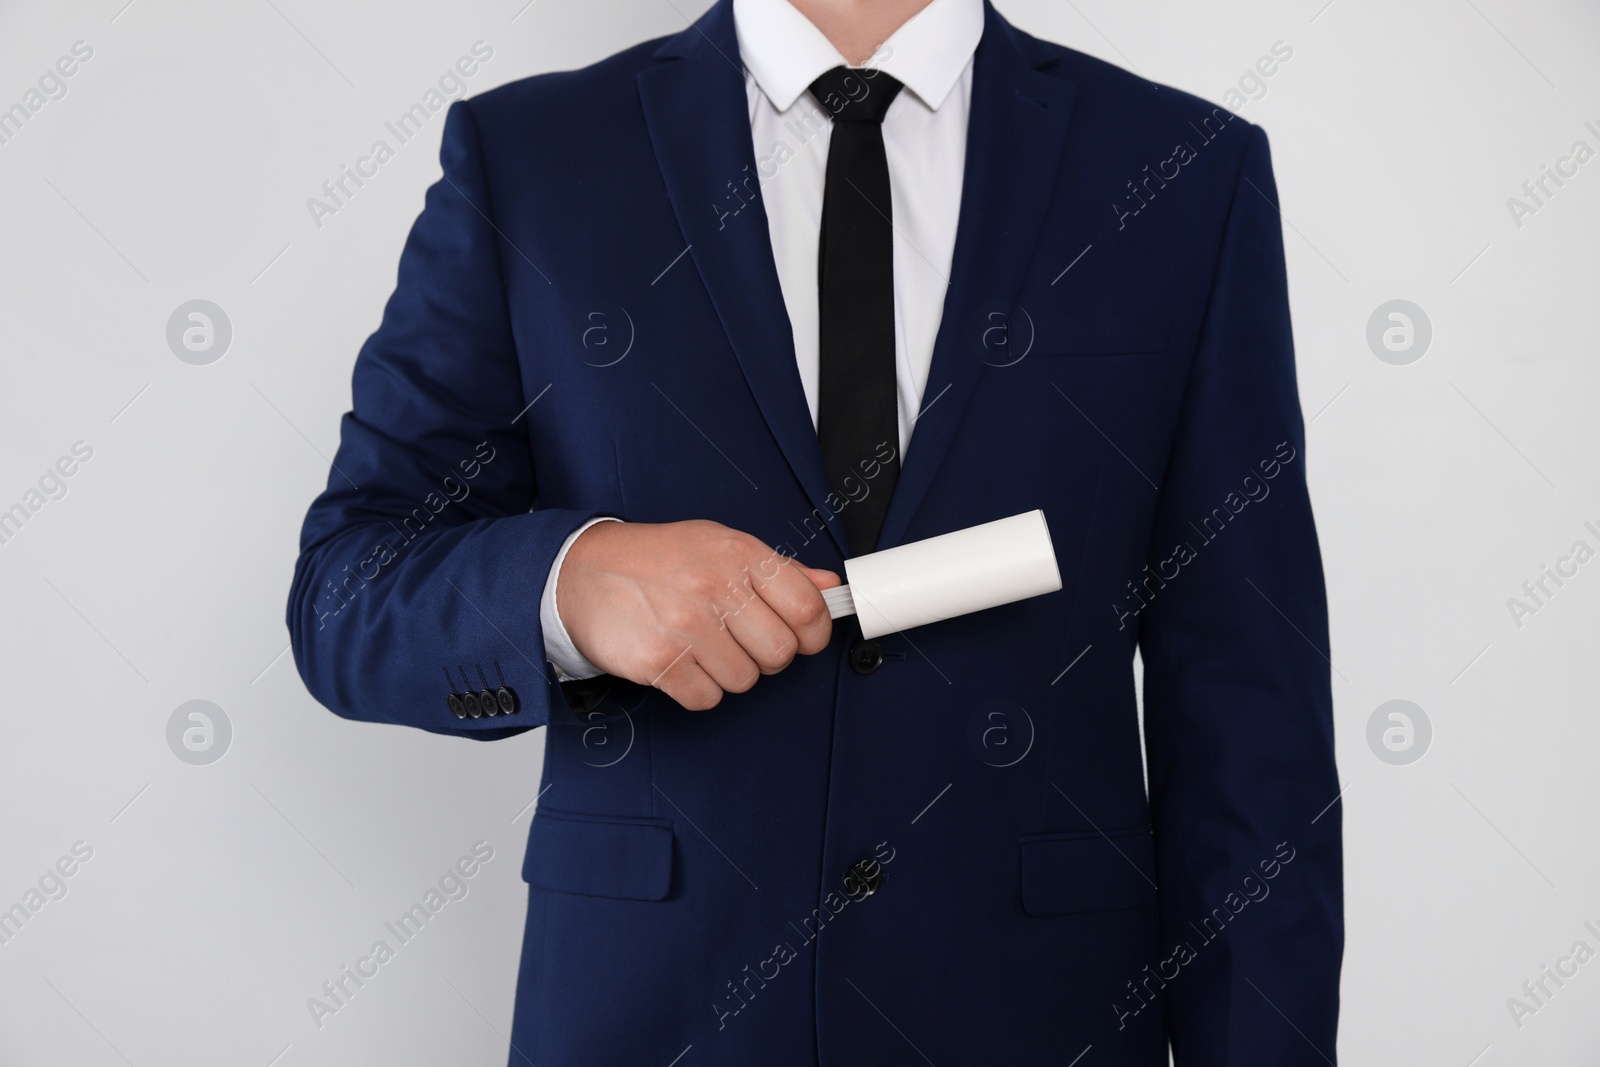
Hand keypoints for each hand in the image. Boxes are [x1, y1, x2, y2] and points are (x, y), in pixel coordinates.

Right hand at [556, 519, 839, 709]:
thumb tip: (829, 587)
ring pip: (745, 680)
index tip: (803, 637)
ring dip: (727, 672)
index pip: (807, 607)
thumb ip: (779, 570)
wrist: (582, 572)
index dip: (813, 633)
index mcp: (738, 554)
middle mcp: (714, 587)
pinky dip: (697, 689)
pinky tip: (681, 661)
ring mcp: (685, 626)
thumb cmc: (657, 560)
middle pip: (780, 653)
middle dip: (766, 656)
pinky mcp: (658, 661)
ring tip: (702, 645)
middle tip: (740, 640)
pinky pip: (706, 698)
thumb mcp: (719, 545)